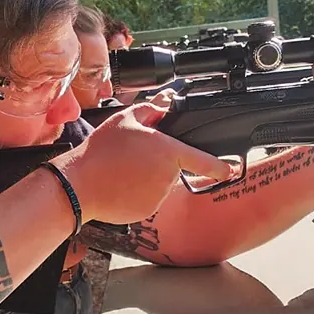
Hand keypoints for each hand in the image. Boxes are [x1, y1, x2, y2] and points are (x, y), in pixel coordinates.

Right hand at [54, 90, 232, 222]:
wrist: (80, 185)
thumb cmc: (101, 152)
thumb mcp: (125, 119)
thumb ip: (153, 110)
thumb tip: (167, 102)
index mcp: (169, 153)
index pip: (204, 162)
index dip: (222, 168)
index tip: (233, 171)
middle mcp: (168, 177)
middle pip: (174, 170)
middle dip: (159, 164)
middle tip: (133, 158)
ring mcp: (158, 197)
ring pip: (160, 186)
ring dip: (147, 179)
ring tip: (123, 172)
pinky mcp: (146, 212)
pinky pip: (148, 200)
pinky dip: (137, 194)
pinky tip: (120, 186)